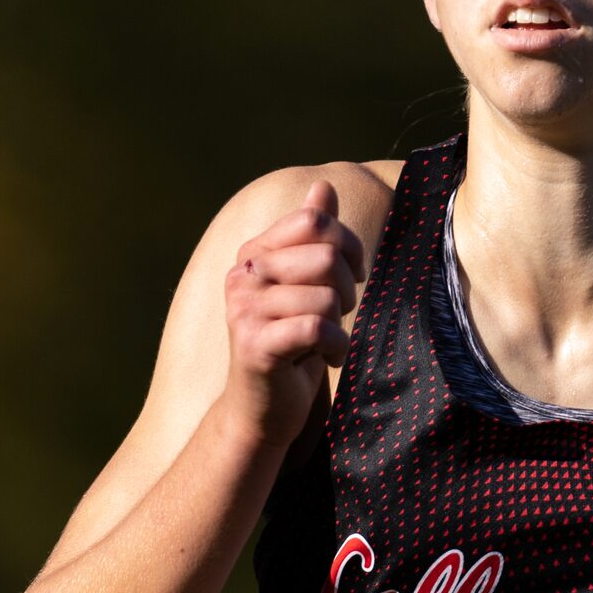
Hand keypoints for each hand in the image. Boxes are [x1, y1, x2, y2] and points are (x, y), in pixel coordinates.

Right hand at [221, 179, 366, 447]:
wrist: (264, 407)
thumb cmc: (292, 342)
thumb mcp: (306, 284)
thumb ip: (311, 236)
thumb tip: (322, 186)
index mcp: (255, 252)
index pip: (315, 222)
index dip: (348, 247)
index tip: (350, 277)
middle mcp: (243, 274)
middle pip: (327, 258)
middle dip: (347, 291)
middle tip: (334, 317)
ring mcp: (243, 309)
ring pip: (326, 298)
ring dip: (339, 326)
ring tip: (323, 342)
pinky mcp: (254, 345)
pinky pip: (317, 329)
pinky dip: (335, 347)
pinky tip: (326, 358)